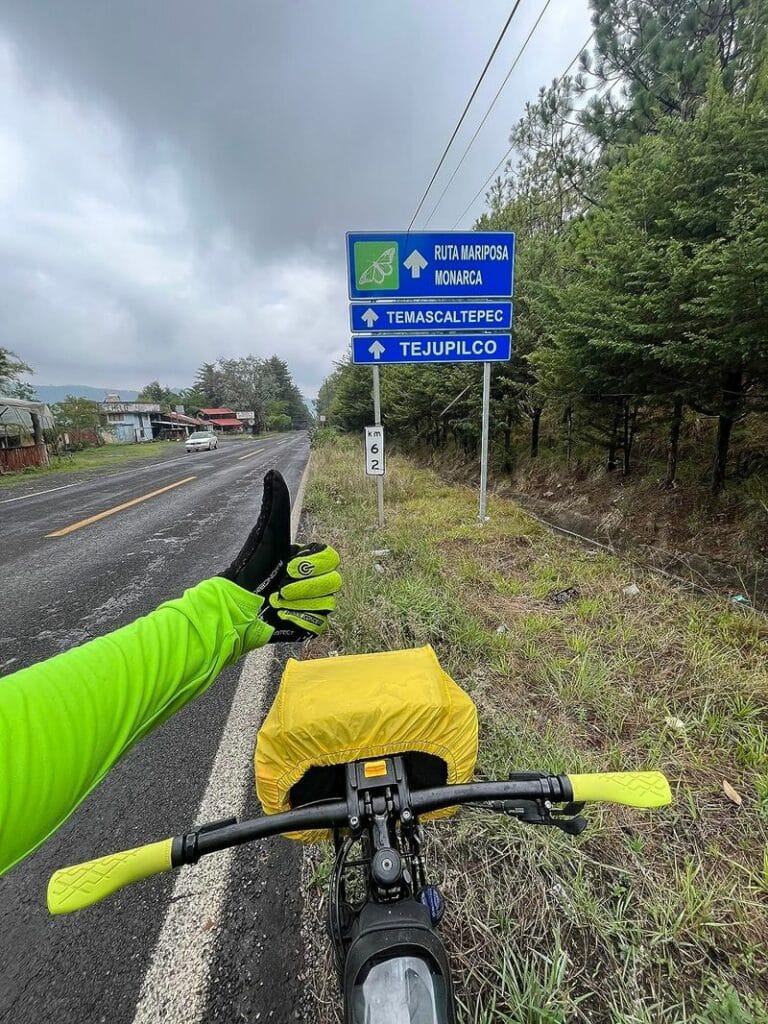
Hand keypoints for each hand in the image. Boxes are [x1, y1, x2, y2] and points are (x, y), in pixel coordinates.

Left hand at [221, 470, 340, 641]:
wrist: (236, 606)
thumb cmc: (251, 566)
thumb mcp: (265, 533)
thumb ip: (274, 503)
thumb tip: (273, 471)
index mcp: (309, 558)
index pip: (331, 557)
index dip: (314, 565)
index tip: (290, 567)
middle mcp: (314, 579)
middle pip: (334, 582)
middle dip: (306, 587)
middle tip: (281, 589)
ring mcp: (313, 602)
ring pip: (328, 603)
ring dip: (300, 604)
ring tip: (276, 603)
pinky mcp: (308, 624)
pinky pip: (320, 623)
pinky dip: (300, 621)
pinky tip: (281, 617)